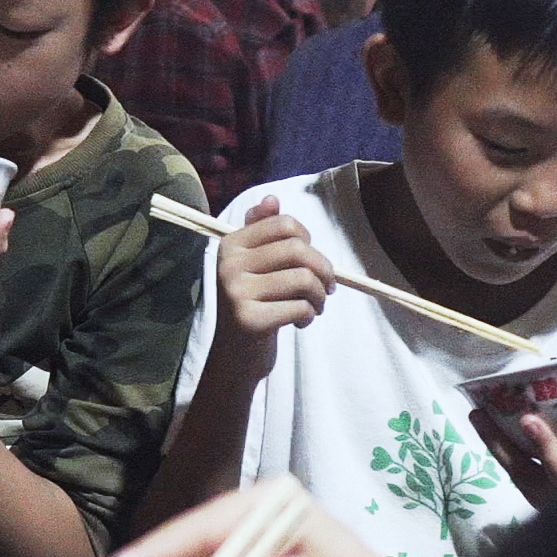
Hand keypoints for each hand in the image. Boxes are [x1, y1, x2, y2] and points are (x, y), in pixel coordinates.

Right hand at [207, 212, 334, 369]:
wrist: (234, 356)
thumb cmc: (253, 305)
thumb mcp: (253, 266)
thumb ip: (261, 231)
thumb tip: (271, 199)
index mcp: (230, 245)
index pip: (284, 224)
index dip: (309, 241)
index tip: (311, 261)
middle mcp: (229, 265)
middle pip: (298, 250)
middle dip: (323, 270)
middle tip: (327, 288)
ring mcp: (236, 292)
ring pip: (303, 279)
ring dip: (320, 296)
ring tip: (315, 307)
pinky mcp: (249, 320)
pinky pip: (300, 307)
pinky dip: (309, 315)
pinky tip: (301, 322)